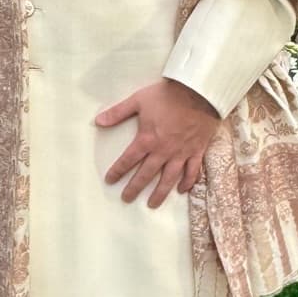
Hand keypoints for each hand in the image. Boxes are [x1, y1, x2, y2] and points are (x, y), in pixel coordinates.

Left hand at [95, 78, 219, 208]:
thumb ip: (118, 112)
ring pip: (169, 178)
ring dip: (160, 193)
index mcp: (147, 139)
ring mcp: (181, 153)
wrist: (199, 92)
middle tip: (127, 199)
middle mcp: (163, 151)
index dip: (117, 171)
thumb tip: (98, 121)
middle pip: (146, 174)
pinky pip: (192, 171)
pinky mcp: (197, 151)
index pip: (128, 160)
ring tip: (152, 205)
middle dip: (135, 188)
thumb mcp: (138, 100)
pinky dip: (187, 182)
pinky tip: (182, 190)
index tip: (110, 181)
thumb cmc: (167, 95)